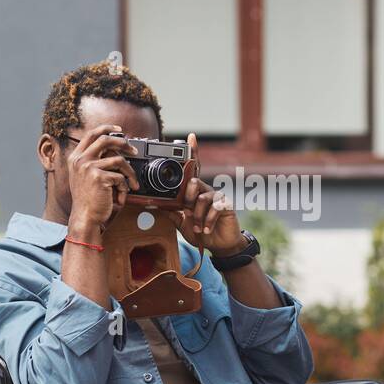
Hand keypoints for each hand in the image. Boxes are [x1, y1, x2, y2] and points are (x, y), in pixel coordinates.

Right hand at [65, 124, 139, 232]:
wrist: (85, 217)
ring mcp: (88, 167)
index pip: (91, 134)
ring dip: (130, 173)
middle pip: (106, 140)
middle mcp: (80, 160)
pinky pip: (121, 177)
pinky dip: (124, 188)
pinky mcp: (99, 177)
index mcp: (75, 158)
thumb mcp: (85, 176)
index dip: (107, 128)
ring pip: (119, 160)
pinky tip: (120, 197)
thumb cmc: (88, 200)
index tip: (120, 130)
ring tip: (132, 184)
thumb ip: (95, 161)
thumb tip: (117, 150)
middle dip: (123, 143)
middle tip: (133, 151)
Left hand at [167, 133, 243, 254]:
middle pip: (194, 182)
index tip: (190, 137)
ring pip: (202, 198)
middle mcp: (207, 190)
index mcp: (196, 192)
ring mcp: (218, 197)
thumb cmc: (202, 232)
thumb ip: (172, 213)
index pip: (193, 169)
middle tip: (187, 212)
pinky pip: (213, 208)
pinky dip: (207, 221)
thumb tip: (156, 205)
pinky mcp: (226, 205)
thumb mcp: (182, 223)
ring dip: (196, 216)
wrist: (220, 245)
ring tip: (198, 227)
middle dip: (187, 198)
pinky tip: (206, 229)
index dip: (193, 153)